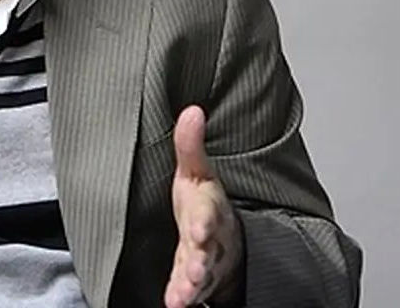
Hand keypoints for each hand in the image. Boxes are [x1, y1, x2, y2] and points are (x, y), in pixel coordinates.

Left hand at [164, 106, 242, 307]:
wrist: (225, 239)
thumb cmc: (204, 204)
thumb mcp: (195, 173)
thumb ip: (190, 146)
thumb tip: (191, 110)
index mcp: (209, 210)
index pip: (207, 214)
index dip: (204, 221)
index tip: (198, 228)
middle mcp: (211, 240)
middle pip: (207, 251)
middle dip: (201, 261)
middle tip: (194, 272)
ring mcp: (205, 264)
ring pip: (201, 277)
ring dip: (192, 286)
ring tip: (182, 296)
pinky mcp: (195, 283)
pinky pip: (191, 294)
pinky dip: (184, 300)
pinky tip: (175, 305)